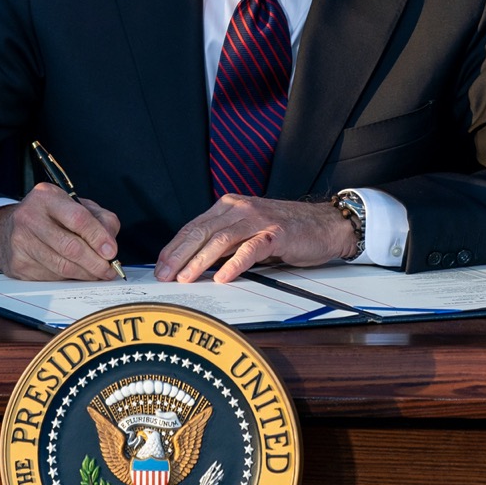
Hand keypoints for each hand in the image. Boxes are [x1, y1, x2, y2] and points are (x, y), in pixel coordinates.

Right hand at [0, 183, 121, 280]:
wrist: (7, 230)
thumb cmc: (48, 217)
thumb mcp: (75, 206)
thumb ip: (99, 219)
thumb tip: (110, 244)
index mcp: (46, 197)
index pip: (78, 218)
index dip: (98, 237)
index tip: (112, 251)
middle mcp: (30, 216)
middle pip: (70, 246)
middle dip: (95, 262)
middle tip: (109, 269)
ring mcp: (21, 241)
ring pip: (62, 266)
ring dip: (85, 273)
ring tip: (97, 273)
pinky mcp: (18, 263)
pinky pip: (51, 276)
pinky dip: (69, 278)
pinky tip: (75, 273)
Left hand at [154, 195, 354, 283]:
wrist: (324, 224)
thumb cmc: (285, 230)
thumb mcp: (248, 231)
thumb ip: (224, 242)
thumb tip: (193, 262)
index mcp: (229, 206)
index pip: (194, 227)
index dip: (174, 247)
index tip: (161, 266)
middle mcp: (239, 208)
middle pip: (201, 231)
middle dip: (179, 255)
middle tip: (165, 274)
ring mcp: (258, 219)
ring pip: (221, 239)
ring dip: (200, 260)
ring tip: (186, 278)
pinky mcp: (276, 233)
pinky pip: (251, 248)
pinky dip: (234, 264)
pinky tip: (222, 277)